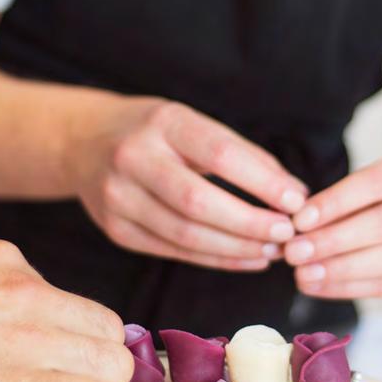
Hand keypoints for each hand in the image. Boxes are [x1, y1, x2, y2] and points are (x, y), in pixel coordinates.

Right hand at [68, 96, 306, 271]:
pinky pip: (172, 251)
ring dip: (237, 248)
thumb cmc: (154, 131)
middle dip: (250, 224)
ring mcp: (118, 197)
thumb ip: (241, 154)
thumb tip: (294, 193)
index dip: (262, 182)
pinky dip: (215, 259)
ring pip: (185, 234)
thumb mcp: (191, 122)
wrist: (83, 142)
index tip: (297, 201)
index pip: (220, 155)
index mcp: (163, 123)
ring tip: (273, 250)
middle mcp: (134, 158)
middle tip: (287, 234)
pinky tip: (245, 258)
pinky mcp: (115, 229)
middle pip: (199, 202)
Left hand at [284, 151, 381, 301]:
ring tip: (304, 274)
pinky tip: (320, 286)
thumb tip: (296, 228)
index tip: (299, 220)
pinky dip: (350, 288)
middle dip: (333, 240)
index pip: (374, 183)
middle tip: (295, 252)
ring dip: (341, 269)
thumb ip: (336, 204)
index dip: (335, 203)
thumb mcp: (366, 188)